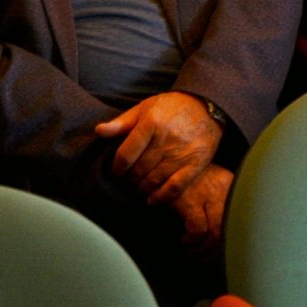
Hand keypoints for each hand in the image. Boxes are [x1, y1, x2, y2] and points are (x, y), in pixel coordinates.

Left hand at [95, 92, 222, 203]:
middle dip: (129, 179)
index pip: (125, 155)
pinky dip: (161, 197)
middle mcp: (166, 138)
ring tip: (139, 187)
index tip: (117, 172)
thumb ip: (122, 122)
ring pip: (154, 180)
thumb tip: (99, 131)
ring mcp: (182, 153)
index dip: (117, 168)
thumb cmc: (172, 107)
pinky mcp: (196, 164)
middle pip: (139, 170)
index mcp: (151, 123)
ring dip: (142, 188)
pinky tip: (152, 200)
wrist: (207, 106)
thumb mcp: (145, 108)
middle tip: (128, 180)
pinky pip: (175, 187)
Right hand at [172, 164, 234, 253]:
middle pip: (230, 226)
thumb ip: (216, 202)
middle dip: (218, 248)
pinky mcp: (188, 200)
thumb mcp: (205, 183)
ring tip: (193, 251)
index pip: (240, 215)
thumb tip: (223, 234)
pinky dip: (191, 241)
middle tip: (207, 257)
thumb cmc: (182, 179)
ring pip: (216, 232)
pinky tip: (184, 241)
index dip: (232, 237)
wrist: (157, 164)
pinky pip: (198, 230)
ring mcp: (205, 193)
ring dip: (204, 248)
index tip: (222, 248)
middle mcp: (220, 187)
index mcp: (227, 182)